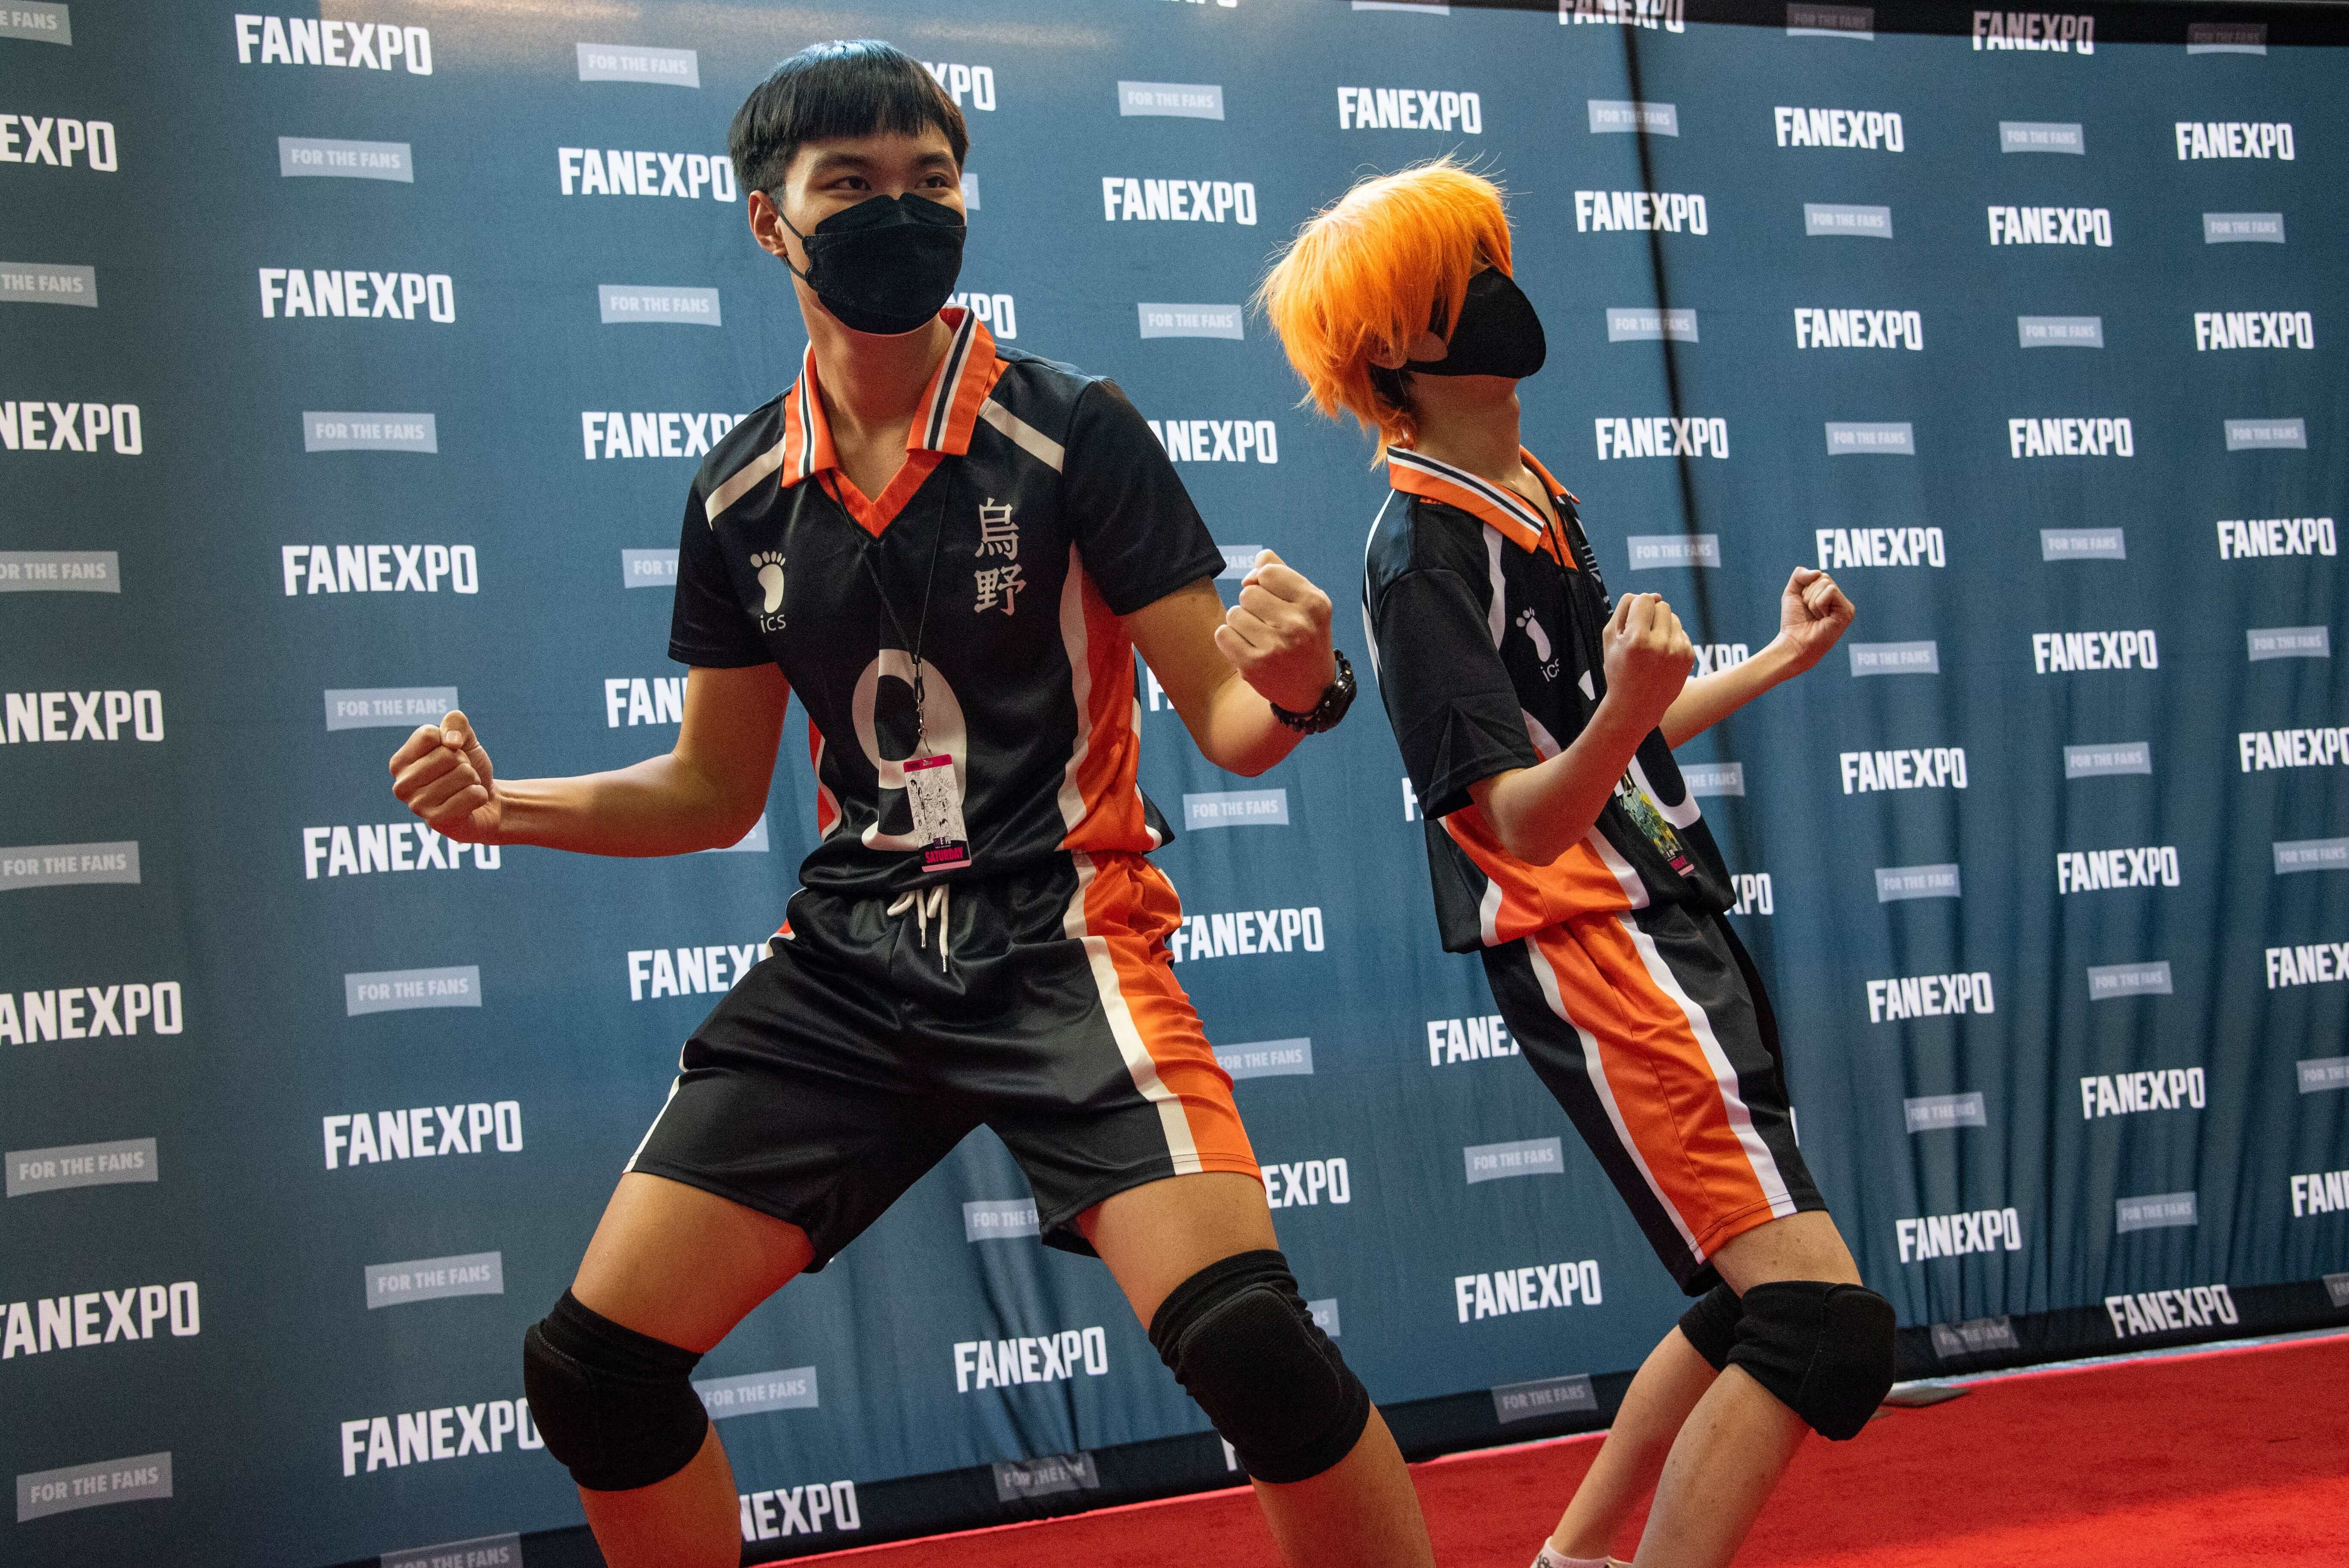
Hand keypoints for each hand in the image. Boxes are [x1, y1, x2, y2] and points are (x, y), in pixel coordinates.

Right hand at [389, 709, 502, 842]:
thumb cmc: (467, 768)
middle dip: (464, 762)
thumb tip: (451, 741)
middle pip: (447, 755)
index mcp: (399, 762)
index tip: (450, 755)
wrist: (487, 802)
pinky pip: (473, 795)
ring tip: (464, 789)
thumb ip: (454, 722)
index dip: (449, 740)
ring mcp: (418, 806)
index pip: (428, 734)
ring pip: (463, 774)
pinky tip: (471, 803)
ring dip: (472, 779)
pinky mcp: (438, 822)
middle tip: (460, 775)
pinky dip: (480, 795)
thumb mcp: (463, 737)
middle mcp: (402, 785)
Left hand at [1214, 550, 1336, 712]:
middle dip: (1254, 603)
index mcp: (1314, 604)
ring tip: (1261, 636)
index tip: (1275, 596)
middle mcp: (1296, 625)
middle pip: (1248, 591)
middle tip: (1270, 622)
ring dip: (1242, 622)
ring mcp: (1274, 647)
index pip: (1268, 571)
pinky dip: (1230, 638)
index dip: (1265, 581)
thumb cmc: (1306, 636)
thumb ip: (1282, 573)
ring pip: (1233, 612)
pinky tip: (1248, 647)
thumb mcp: (1307, 602)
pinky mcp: (1252, 666)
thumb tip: (1255, 564)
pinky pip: (1222, 634)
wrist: (1311, 690)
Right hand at [1599, 593, 1693, 731]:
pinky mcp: (1689, 657)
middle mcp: (1659, 644)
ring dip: (1662, 626)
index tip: (1632, 622)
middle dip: (1651, 615)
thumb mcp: (1610, 638)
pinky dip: (1672, 639)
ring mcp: (1677, 651)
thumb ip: (1625, 608)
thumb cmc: (1618, 669)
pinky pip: (1682, 632)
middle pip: (1661, 605)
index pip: (1644, 599)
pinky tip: (1661, 656)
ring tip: (1651, 646)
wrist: (1635, 707)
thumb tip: (1655, 595)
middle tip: (1641, 635)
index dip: (1636, 608)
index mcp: (1636, 639)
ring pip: (1674, 617)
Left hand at [1778, 567, 1855, 669]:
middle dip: (1809, 594)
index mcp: (1829, 595)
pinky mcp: (1847, 612)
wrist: (1794, 642)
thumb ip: (1800, 575)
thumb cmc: (1793, 621)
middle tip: (1810, 612)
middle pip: (1823, 577)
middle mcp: (1839, 599)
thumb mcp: (1792, 592)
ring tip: (1815, 616)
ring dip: (1812, 601)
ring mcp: (1845, 606)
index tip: (1804, 606)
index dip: (1805, 589)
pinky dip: (1819, 603)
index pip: (1819, 575)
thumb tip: (1818, 572)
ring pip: (1826, 583)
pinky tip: (1821, 618)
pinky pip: (1830, 591)